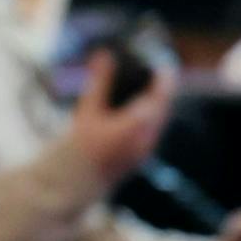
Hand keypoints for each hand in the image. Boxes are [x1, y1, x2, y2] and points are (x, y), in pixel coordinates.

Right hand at [69, 49, 173, 187]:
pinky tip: (141, 106)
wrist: (76, 185)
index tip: (163, 64)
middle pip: (163, 107)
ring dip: (157, 102)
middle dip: (161, 88)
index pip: (160, 96)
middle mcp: (145, 139)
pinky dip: (151, 115)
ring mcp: (145, 149)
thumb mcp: (86, 111)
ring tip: (149, 84)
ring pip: (160, 120)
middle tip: (156, 69)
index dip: (164, 78)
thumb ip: (99, 82)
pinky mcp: (142, 155)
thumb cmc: (78, 148)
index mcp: (135, 126)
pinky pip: (154, 130)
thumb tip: (104, 55)